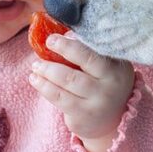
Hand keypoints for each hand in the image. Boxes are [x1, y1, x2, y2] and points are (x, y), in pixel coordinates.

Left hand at [28, 32, 134, 151]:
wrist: (113, 117)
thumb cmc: (104, 82)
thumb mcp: (108, 66)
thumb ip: (90, 50)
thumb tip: (63, 34)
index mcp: (117, 69)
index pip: (92, 55)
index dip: (69, 46)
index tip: (52, 39)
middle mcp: (110, 87)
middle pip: (78, 69)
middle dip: (57, 56)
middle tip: (45, 47)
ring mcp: (97, 103)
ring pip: (66, 83)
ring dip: (46, 72)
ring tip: (35, 66)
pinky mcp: (83, 116)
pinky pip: (59, 99)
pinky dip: (44, 87)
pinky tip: (36, 80)